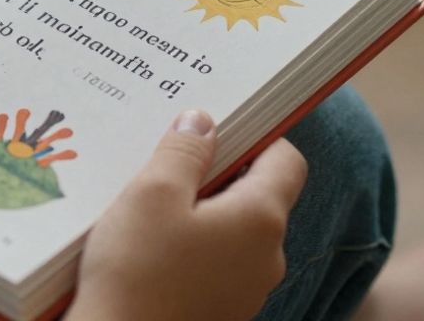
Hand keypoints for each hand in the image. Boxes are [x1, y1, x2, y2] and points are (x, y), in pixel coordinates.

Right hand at [65, 110, 307, 320]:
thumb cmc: (136, 272)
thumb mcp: (152, 192)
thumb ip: (184, 151)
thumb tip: (203, 122)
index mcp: (261, 219)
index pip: (287, 160)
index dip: (257, 135)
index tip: (218, 127)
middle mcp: (267, 257)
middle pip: (259, 195)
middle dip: (219, 173)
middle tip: (170, 163)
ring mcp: (248, 290)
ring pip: (235, 231)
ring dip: (202, 211)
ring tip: (153, 206)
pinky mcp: (224, 310)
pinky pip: (219, 263)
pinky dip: (195, 246)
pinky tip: (153, 246)